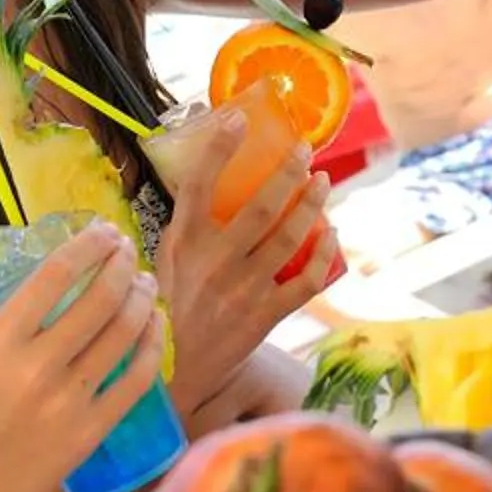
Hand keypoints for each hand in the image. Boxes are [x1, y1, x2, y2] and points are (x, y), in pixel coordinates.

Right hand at [0, 223, 162, 491]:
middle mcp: (39, 368)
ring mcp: (70, 401)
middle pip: (98, 299)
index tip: (100, 231)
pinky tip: (155, 325)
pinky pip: (136, 380)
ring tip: (145, 280)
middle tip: (127, 249)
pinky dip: (152, 345)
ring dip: (141, 298)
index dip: (85, 246)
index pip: (53, 278)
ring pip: (123, 333)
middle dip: (120, 263)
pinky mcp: (92, 431)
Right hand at [154, 114, 343, 404]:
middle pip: (260, 207)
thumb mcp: (162, 261)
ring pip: (289, 238)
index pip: (199, 184)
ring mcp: (241, 291)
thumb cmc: (164, 309)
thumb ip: (184, 224)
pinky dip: (323, 256)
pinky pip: (304, 281)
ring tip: (322, 182)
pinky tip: (329, 235)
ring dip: (311, 205)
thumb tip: (202, 176)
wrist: (172, 374)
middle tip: (305, 150)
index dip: (220, 148)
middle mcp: (213, 263)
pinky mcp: (263, 317)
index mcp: (182, 243)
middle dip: (288, 173)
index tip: (240, 118)